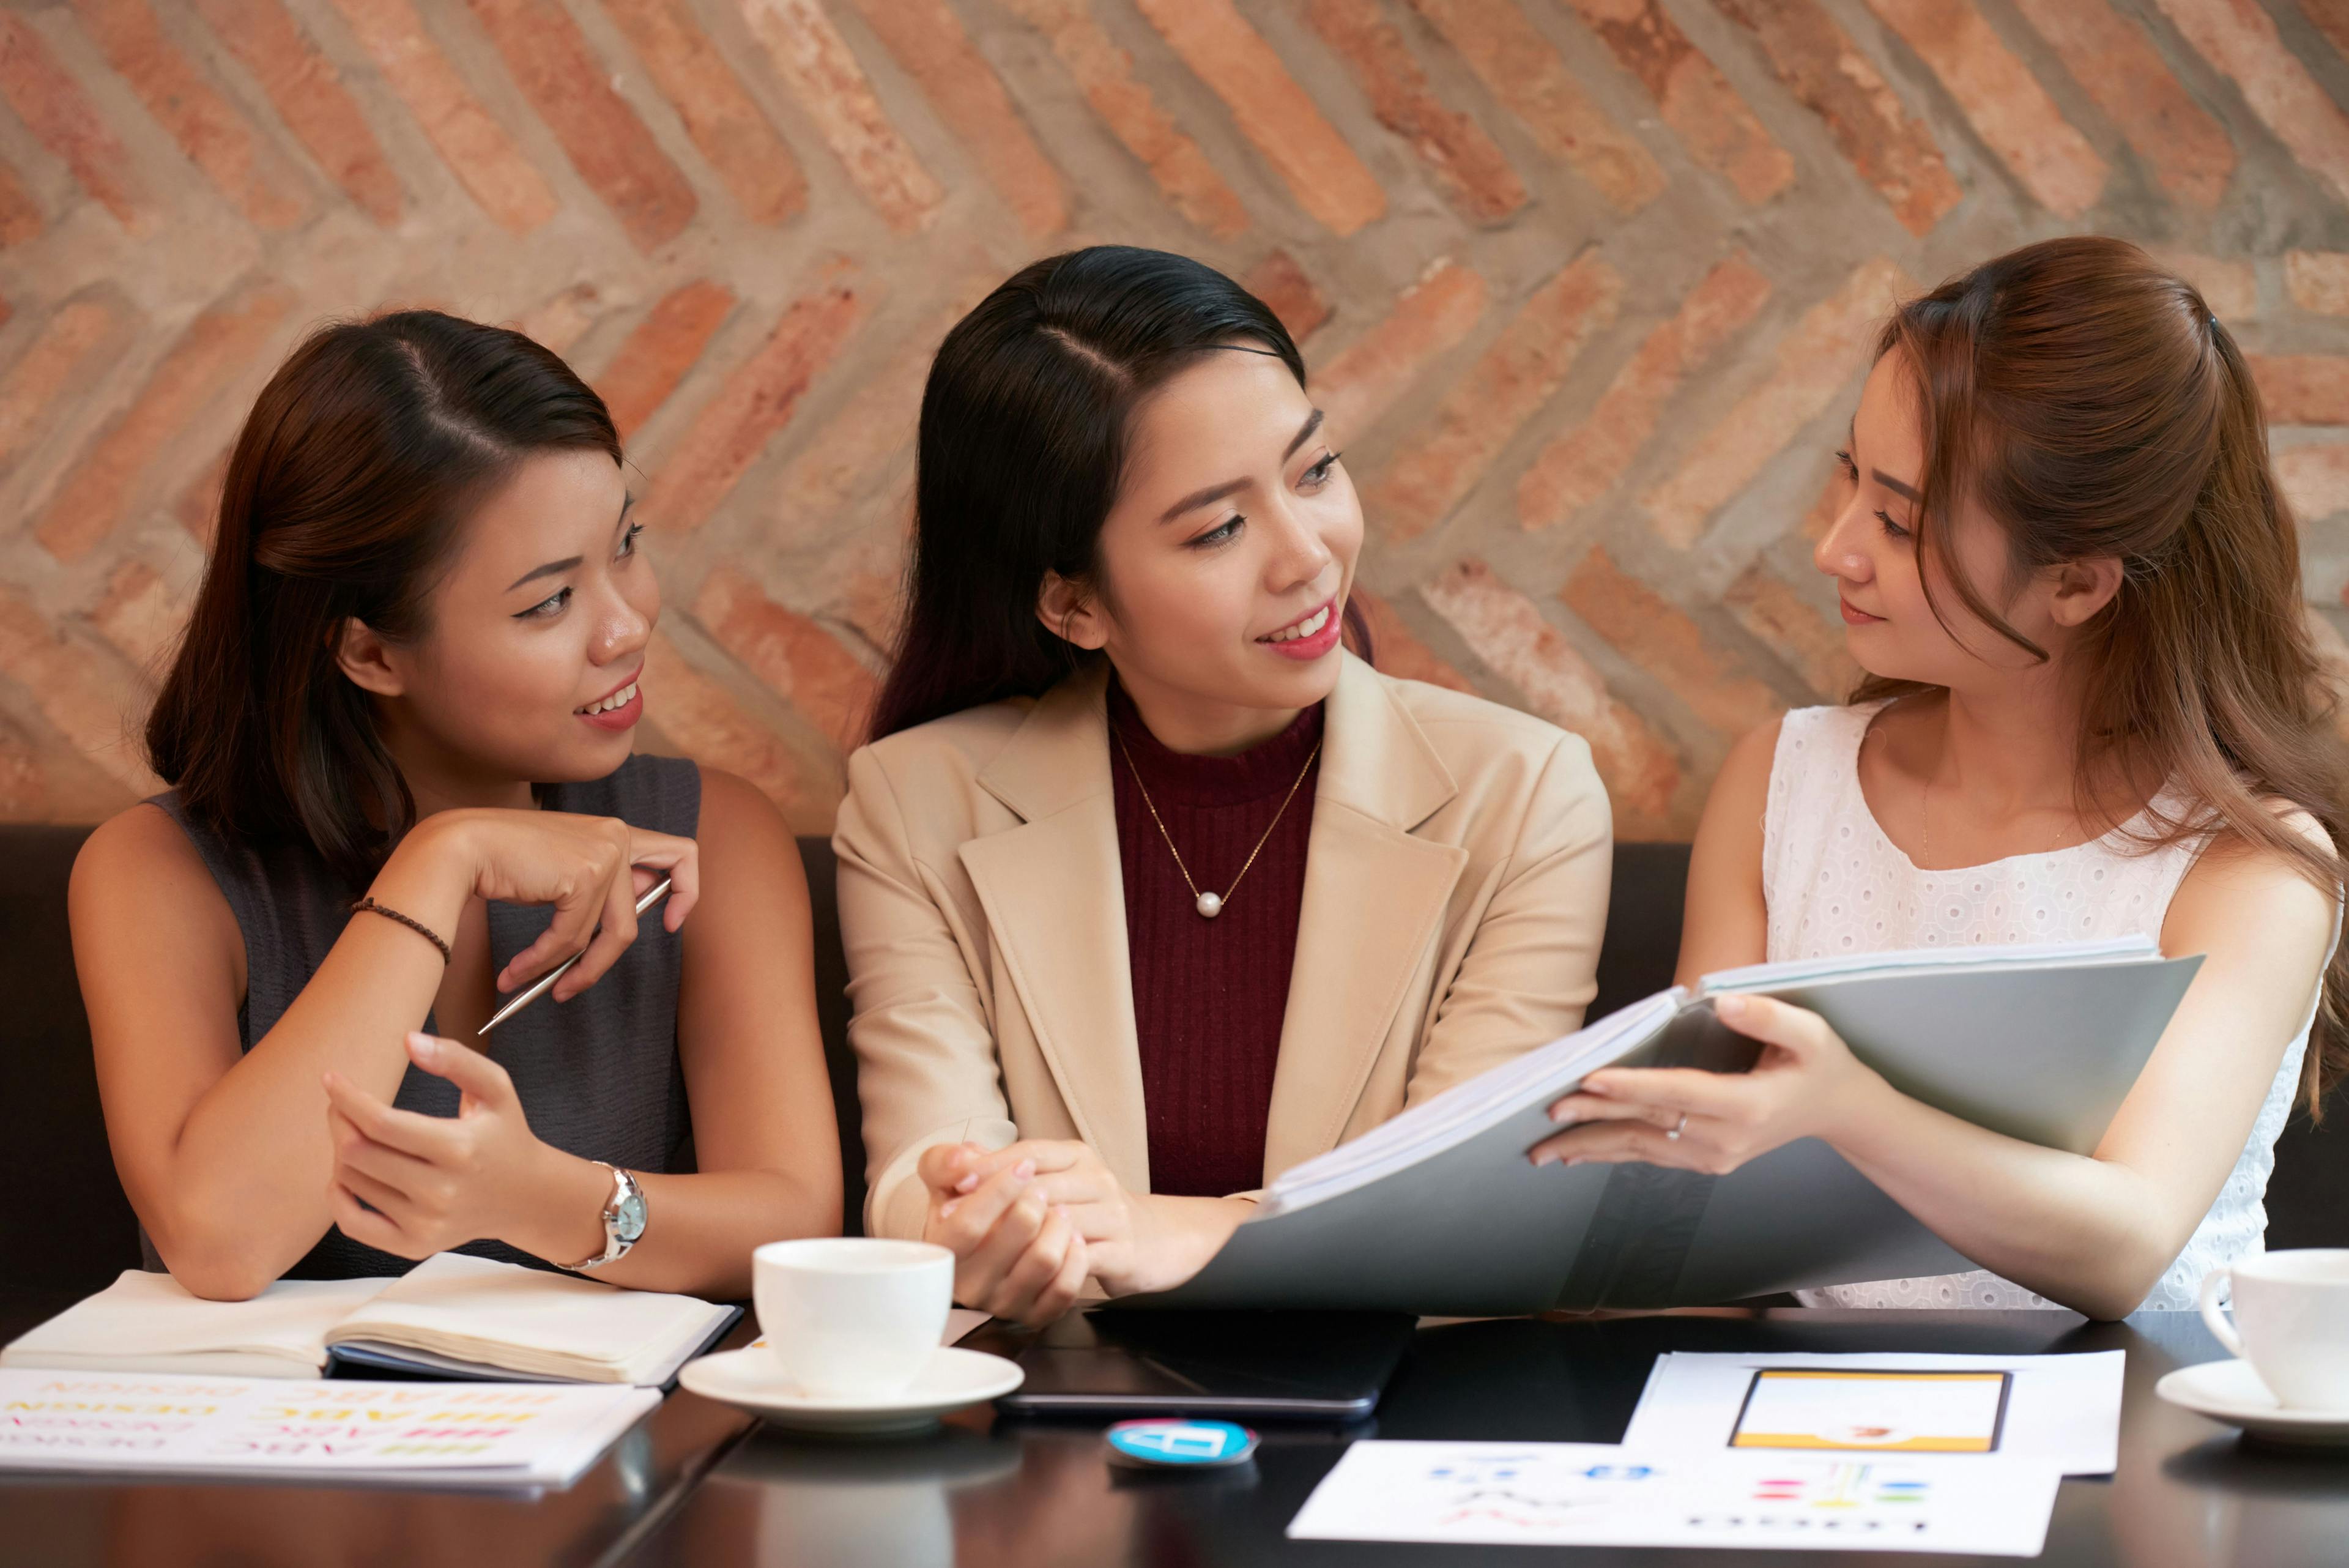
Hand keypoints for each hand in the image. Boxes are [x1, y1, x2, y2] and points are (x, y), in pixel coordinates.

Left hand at [321, 1032, 602, 1261]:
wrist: (525, 1196)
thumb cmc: (504, 1134)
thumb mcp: (495, 1087)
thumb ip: (455, 1058)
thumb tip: (407, 1041)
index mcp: (460, 1148)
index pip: (382, 1123)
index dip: (348, 1098)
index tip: (331, 1079)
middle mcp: (441, 1191)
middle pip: (358, 1153)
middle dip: (339, 1121)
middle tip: (341, 1104)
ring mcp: (425, 1223)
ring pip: (352, 1182)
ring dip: (343, 1151)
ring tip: (359, 1135)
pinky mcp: (413, 1245)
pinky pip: (353, 1223)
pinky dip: (338, 1195)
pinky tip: (345, 1175)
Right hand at [386, 809, 700, 1001]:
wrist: (458, 846)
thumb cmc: (501, 860)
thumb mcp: (562, 866)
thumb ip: (598, 887)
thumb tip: (625, 926)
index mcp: (615, 831)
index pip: (680, 853)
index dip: (687, 890)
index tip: (671, 922)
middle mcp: (617, 836)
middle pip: (638, 913)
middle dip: (608, 956)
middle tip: (575, 983)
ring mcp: (604, 854)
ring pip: (606, 935)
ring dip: (568, 967)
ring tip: (529, 980)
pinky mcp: (584, 876)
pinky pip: (572, 938)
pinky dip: (542, 961)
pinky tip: (516, 970)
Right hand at [918, 1143, 1088, 1325]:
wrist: (984, 1242)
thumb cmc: (966, 1206)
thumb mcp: (944, 1179)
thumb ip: (944, 1163)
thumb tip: (963, 1159)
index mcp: (944, 1252)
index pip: (969, 1223)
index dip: (1000, 1189)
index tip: (1023, 1165)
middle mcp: (970, 1285)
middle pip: (1015, 1237)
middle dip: (1036, 1201)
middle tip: (1041, 1188)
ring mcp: (1003, 1303)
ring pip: (1045, 1260)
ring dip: (1060, 1224)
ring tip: (1059, 1209)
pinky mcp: (1034, 1315)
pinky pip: (1065, 1289)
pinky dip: (1076, 1256)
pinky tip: (1071, 1237)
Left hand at [954, 1139, 1155, 1294]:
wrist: (1152, 1240)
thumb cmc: (1088, 1211)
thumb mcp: (1054, 1179)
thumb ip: (1008, 1169)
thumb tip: (961, 1159)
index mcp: (1077, 1156)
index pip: (1029, 1152)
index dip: (990, 1166)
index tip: (955, 1182)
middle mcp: (1097, 1179)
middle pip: (1040, 1186)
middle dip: (993, 1202)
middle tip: (953, 1220)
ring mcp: (1113, 1215)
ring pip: (1058, 1222)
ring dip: (1016, 1237)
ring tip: (980, 1248)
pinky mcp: (1123, 1251)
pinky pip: (1081, 1259)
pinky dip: (1050, 1265)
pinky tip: (1023, 1273)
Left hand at [1526, 993, 1886, 1174]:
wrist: (1837, 1110)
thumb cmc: (1820, 1064)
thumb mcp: (1810, 1033)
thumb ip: (1769, 1016)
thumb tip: (1721, 1000)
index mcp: (1748, 1106)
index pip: (1678, 1093)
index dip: (1632, 1087)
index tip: (1590, 1079)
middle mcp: (1725, 1139)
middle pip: (1648, 1124)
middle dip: (1594, 1118)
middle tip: (1548, 1110)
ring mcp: (1714, 1157)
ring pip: (1642, 1148)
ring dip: (1590, 1146)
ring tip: (1542, 1149)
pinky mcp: (1706, 1161)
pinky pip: (1650, 1156)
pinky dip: (1611, 1153)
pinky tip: (1577, 1155)